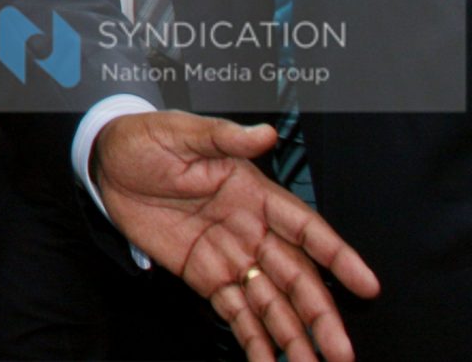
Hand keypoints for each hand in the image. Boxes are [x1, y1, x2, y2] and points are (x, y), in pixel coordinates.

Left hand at [92, 111, 378, 361]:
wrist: (105, 162)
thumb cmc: (147, 140)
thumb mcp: (181, 131)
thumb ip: (223, 137)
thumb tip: (263, 132)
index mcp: (254, 193)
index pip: (305, 228)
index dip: (337, 256)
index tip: (366, 285)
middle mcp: (251, 230)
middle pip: (297, 278)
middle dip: (321, 315)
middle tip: (342, 351)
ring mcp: (230, 256)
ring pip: (272, 302)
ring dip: (294, 336)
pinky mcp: (205, 276)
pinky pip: (236, 312)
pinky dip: (254, 339)